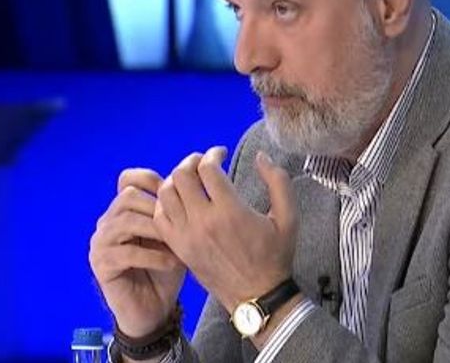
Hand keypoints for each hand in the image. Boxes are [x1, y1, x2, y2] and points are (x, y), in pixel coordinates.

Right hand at [89, 169, 186, 336]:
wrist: (154, 308)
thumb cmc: (166, 268)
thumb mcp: (175, 234)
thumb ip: (176, 210)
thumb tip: (196, 182)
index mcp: (124, 209)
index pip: (129, 179)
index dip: (154, 180)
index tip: (181, 191)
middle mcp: (108, 221)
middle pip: (129, 196)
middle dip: (160, 207)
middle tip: (184, 221)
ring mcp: (101, 242)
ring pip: (126, 221)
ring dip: (157, 230)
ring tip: (179, 241)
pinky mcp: (101, 265)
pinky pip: (126, 253)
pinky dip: (153, 256)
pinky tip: (171, 263)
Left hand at [153, 147, 297, 311]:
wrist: (257, 296)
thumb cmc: (275, 256)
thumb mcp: (289, 217)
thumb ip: (278, 181)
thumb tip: (261, 157)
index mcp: (230, 211)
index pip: (208, 168)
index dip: (213, 154)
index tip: (221, 153)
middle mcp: (204, 222)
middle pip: (181, 176)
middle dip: (192, 161)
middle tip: (203, 162)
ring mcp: (187, 236)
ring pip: (166, 194)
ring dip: (176, 180)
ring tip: (190, 179)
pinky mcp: (179, 248)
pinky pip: (160, 217)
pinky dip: (165, 203)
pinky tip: (180, 200)